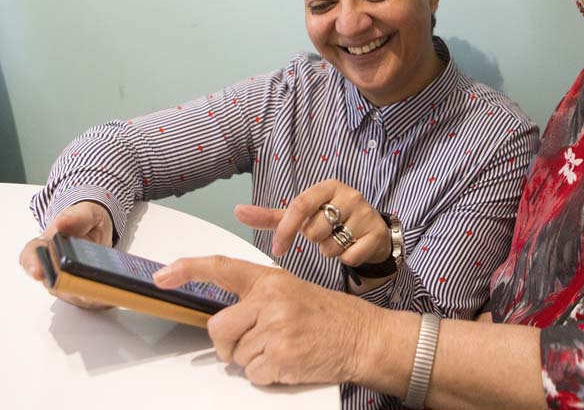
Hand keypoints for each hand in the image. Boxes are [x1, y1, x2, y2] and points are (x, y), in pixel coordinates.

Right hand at [19, 200, 113, 308]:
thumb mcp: (85, 213)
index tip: (39, 272)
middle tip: (82, 290)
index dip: (32, 265)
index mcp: (45, 246)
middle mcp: (51, 268)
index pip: (30, 257)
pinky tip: (111, 295)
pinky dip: (98, 299)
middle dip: (67, 289)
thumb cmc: (85, 221)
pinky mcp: (81, 290)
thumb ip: (76, 217)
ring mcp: (65, 281)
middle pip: (53, 283)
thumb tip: (62, 223)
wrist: (96, 228)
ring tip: (102, 295)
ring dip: (84, 298)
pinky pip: (86, 298)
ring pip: (71, 295)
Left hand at [153, 256, 378, 385]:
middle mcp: (270, 299)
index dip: (187, 270)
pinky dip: (266, 375)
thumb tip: (220, 321)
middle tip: (257, 340)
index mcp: (270, 278)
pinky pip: (251, 374)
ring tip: (282, 347)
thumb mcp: (290, 292)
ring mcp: (274, 328)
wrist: (361, 336)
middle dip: (229, 343)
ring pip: (234, 356)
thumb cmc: (326, 315)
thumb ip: (255, 299)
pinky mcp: (279, 357)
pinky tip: (288, 361)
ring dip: (253, 359)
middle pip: (218, 328)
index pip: (221, 267)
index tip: (162, 276)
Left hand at [235, 180, 390, 266]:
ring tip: (338, 241)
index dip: (286, 230)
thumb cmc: (331, 221)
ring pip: (331, 245)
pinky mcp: (376, 233)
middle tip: (323, 236)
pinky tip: (352, 250)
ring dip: (330, 251)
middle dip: (314, 240)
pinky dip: (347, 259)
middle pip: (314, 230)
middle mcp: (349, 195)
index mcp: (328, 187)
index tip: (279, 248)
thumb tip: (238, 211)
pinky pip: (349, 257)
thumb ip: (270, 216)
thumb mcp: (303, 215)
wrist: (372, 231)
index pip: (299, 205)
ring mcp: (366, 213)